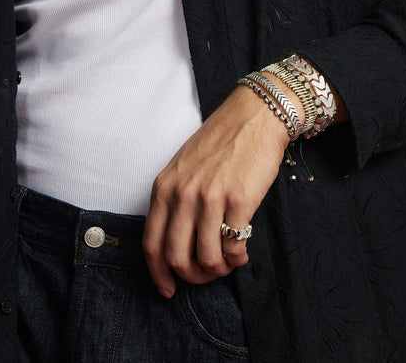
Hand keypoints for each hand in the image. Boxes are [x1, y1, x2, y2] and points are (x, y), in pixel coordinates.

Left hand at [142, 84, 295, 297]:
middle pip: (177, 257)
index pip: (151, 243)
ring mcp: (211, 198)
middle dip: (192, 277)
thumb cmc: (220, 141)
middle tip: (207, 275)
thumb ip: (175, 201)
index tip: (168, 289)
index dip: (158, 274)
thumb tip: (179, 242)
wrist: (253, 117)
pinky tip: (242, 252)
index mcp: (164, 187)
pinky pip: (233, 247)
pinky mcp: (239, 200)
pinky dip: (237, 259)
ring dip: (218, 270)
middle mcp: (183, 194)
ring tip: (228, 262)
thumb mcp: (184, 167)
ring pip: (207, 258)